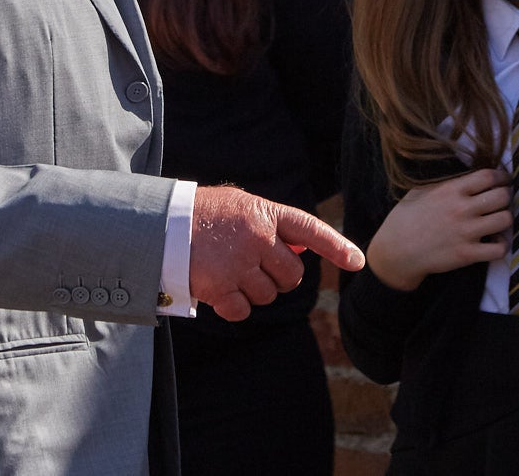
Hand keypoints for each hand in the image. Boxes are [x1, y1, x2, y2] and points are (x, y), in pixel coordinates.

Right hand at [189, 185, 363, 321]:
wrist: (160, 226)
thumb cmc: (205, 215)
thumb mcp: (242, 207)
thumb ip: (273, 224)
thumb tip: (306, 250)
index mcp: (265, 214)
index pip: (310, 230)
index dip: (337, 246)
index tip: (358, 261)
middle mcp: (257, 238)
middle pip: (293, 275)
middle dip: (279, 277)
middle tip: (256, 266)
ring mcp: (239, 264)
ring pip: (269, 295)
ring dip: (253, 290)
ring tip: (230, 270)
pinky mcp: (220, 288)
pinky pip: (243, 310)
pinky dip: (234, 306)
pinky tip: (219, 288)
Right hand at [364, 167, 511, 291]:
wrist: (396, 250)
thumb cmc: (406, 217)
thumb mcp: (421, 190)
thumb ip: (447, 183)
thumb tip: (468, 175)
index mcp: (451, 190)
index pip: (488, 176)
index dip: (501, 176)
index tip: (503, 180)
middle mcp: (461, 209)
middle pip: (502, 196)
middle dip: (506, 196)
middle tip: (502, 201)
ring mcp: (466, 232)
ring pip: (505, 220)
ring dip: (505, 219)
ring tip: (498, 221)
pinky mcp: (467, 254)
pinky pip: (499, 249)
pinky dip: (501, 245)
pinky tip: (493, 242)